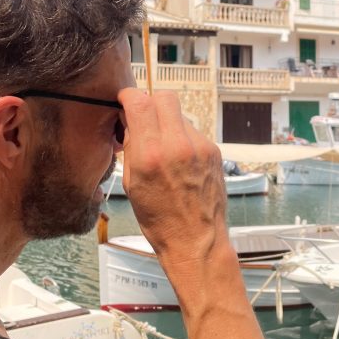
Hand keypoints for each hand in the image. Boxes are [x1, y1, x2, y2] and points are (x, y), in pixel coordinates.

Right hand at [118, 89, 234, 307]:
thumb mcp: (132, 184)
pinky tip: (179, 159)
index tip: (125, 101)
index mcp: (151, 155)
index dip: (129, 96)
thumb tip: (130, 121)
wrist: (196, 242)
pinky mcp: (214, 152)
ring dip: (167, 122)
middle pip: (164, 97)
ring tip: (162, 147)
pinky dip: (182, 138)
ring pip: (180, 114)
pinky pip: (193, 131)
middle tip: (144, 119)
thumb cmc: (159, 221)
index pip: (139, 102)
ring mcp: (200, 147)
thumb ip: (132, 147)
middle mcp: (177, 146)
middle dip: (150, 102)